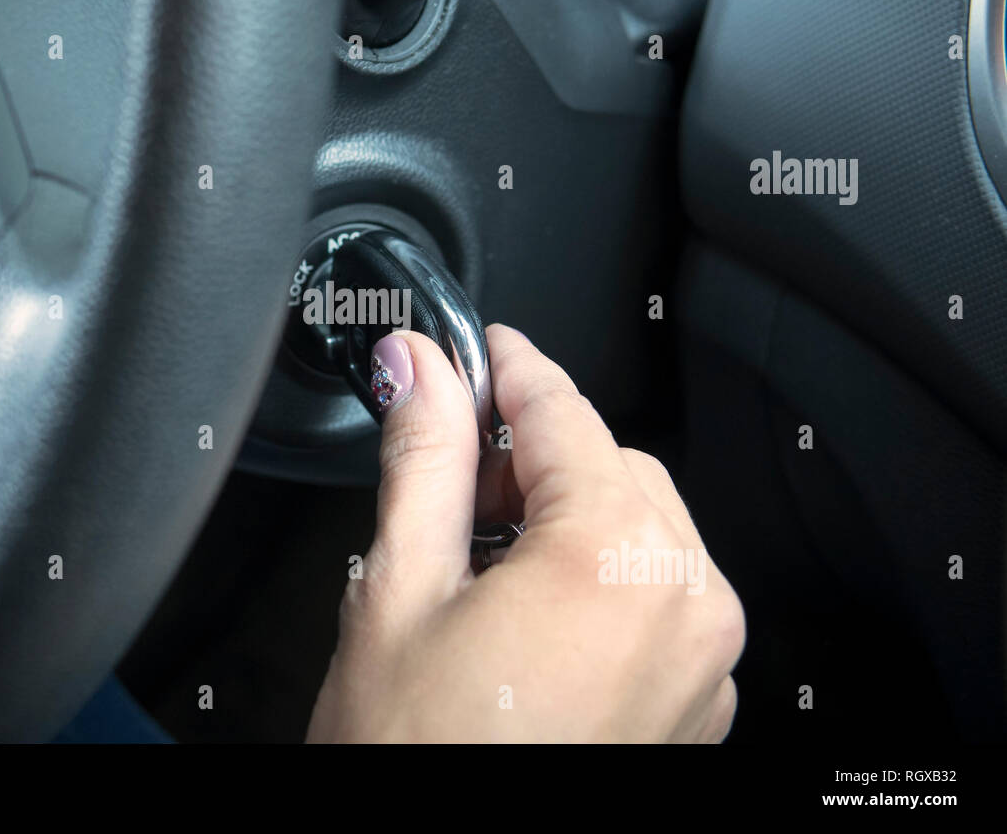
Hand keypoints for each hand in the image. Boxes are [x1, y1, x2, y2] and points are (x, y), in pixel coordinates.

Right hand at [307, 325, 744, 741]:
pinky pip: (661, 590)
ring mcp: (703, 659)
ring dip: (566, 513)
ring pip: (642, 524)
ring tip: (481, 556)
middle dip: (532, 454)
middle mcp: (685, 601)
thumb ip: (424, 457)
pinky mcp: (696, 700)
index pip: (564, 410)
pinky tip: (528, 607)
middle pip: (610, 463)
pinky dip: (601, 572)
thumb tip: (419, 369)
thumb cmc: (421, 757)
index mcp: (614, 559)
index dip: (509, 366)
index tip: (476, 347)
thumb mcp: (401, 589)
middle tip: (454, 476)